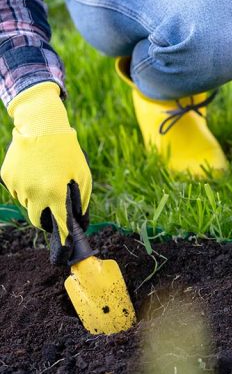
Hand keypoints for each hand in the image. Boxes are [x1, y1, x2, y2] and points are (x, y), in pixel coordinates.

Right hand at [1, 82, 91, 264]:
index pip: (59, 224)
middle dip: (44, 219)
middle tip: (52, 211)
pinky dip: (25, 185)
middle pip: (36, 220)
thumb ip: (81, 200)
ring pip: (26, 202)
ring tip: (45, 178)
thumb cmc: (68, 153)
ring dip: (35, 198)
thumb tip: (78, 220)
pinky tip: (33, 170)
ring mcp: (18, 185)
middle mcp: (34, 193)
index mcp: (55, 193)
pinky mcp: (7, 177)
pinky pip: (16, 189)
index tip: (65, 246)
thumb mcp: (82, 175)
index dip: (63, 236)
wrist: (42, 127)